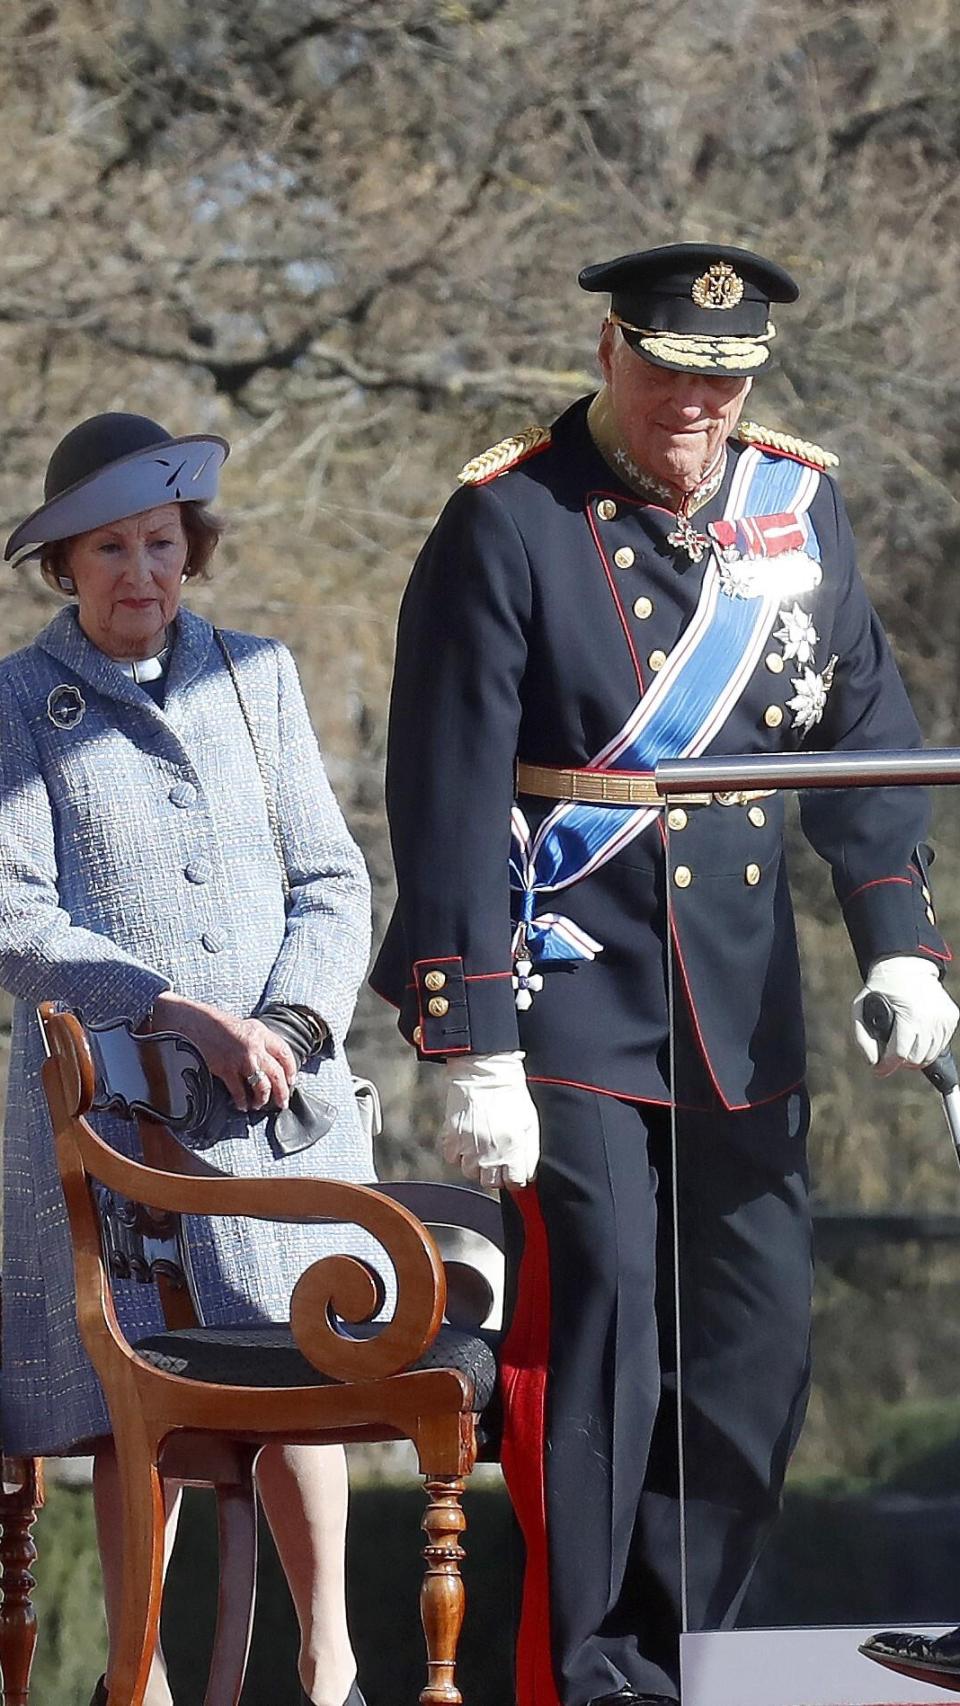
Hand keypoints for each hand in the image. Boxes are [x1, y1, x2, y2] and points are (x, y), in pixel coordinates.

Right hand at [151, 993, 297, 1111]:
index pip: (284, 1053)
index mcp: (260, 1032)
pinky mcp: (225, 1068)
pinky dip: (242, 1101)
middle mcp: (254, 1045)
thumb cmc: (215, 1024)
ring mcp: (240, 1058)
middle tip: (282, 1102)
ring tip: (259, 1104)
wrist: (191, 1022)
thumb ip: (257, 1042)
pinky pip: (239, 1091)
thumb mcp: (242, 1027)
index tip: (291, 1080)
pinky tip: (242, 1105)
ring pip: (261, 1085)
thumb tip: (268, 1063)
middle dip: (282, 1091)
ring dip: (262, 1099)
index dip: (291, 1069)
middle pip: (277, 1073)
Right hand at [440, 1050, 539, 1190]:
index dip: (516, 1178)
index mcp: (513, 1147)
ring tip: (482, 1147)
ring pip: (470, 1173)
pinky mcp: (451, 1137)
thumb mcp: (530, 1122)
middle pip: (491, 1182)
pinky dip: (459, 1153)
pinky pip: (453, 1158)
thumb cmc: (511, 1095)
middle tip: (498, 1157)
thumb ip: (531, 1153)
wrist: (484, 1072)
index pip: (515, 1182)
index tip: (514, 1172)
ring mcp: (468, 1145)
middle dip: (497, 1173)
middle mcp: (490, 1151)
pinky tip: (467, 1140)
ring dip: (477, 1164)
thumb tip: (529, 1176)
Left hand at [852, 956, 958, 1076]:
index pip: (900, 1054)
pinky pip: (941, 1044)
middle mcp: (931, 1017)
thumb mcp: (861, 1008)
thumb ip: (862, 1038)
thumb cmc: (882, 987)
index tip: (879, 1069)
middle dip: (900, 1062)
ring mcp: (944, 1018)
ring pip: (931, 1055)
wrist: (907, 966)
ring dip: (915, 1057)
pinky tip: (916, 1037)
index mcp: (910, 1014)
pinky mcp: (952, 1017)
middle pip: (916, 1058)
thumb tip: (873, 1063)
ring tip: (903, 1049)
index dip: (887, 1066)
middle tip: (891, 1056)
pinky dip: (928, 1046)